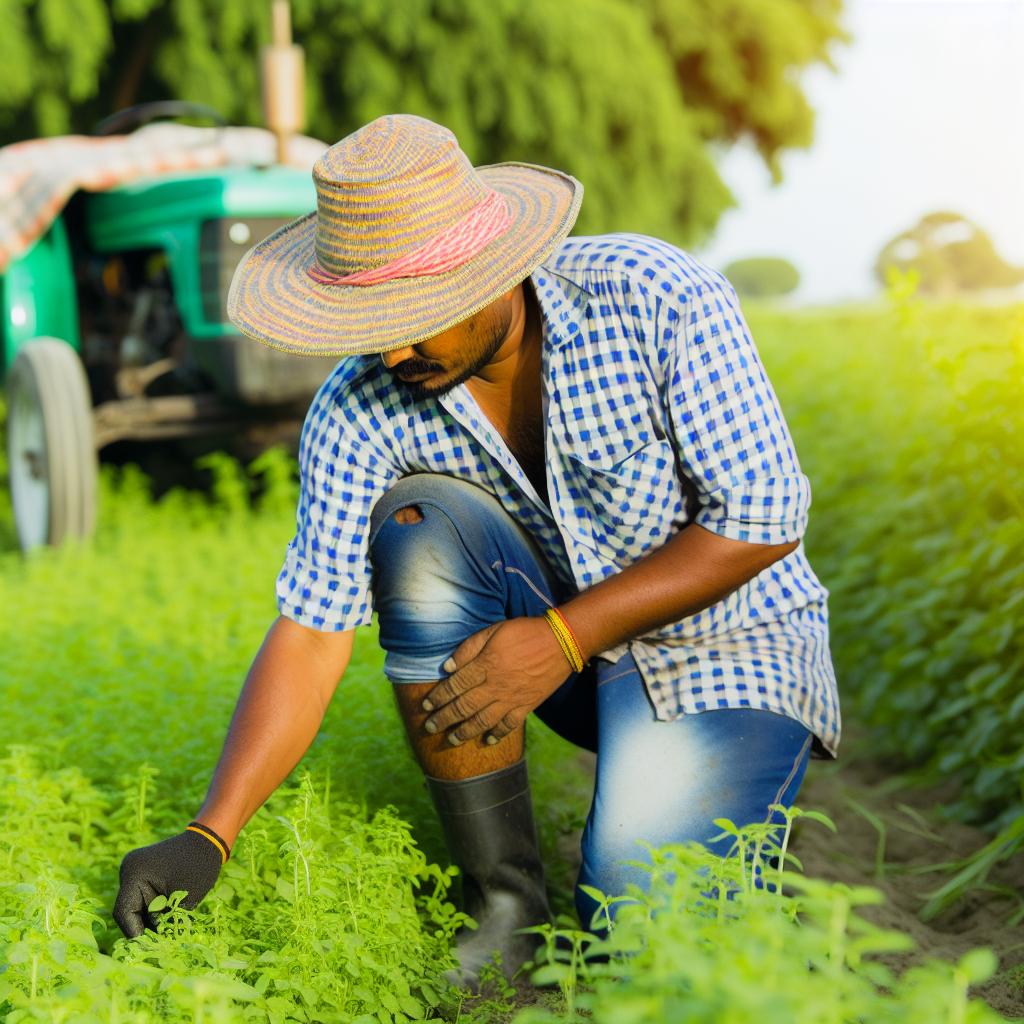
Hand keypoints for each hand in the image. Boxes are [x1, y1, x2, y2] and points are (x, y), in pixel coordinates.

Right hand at [112, 829, 223, 938]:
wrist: (210, 839)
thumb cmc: (199, 867)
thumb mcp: (183, 901)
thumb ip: (165, 923)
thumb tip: (152, 945)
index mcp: (134, 874)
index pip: (124, 912)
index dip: (134, 933)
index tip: (150, 946)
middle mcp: (129, 870)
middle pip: (129, 911)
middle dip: (145, 927)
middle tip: (161, 941)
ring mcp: (135, 870)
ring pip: (137, 907)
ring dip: (151, 919)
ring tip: (170, 926)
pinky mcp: (143, 873)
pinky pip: (144, 898)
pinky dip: (155, 909)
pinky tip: (169, 914)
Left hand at [421, 615, 573, 745]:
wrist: (562, 641)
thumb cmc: (525, 632)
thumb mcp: (494, 630)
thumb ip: (469, 648)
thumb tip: (447, 666)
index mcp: (485, 665)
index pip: (454, 686)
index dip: (438, 697)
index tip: (425, 705)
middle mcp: (495, 686)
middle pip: (463, 707)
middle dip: (444, 719)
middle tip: (429, 727)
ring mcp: (512, 698)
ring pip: (482, 721)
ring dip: (464, 732)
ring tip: (451, 740)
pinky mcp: (527, 705)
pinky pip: (509, 725)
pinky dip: (497, 735)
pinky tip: (486, 741)